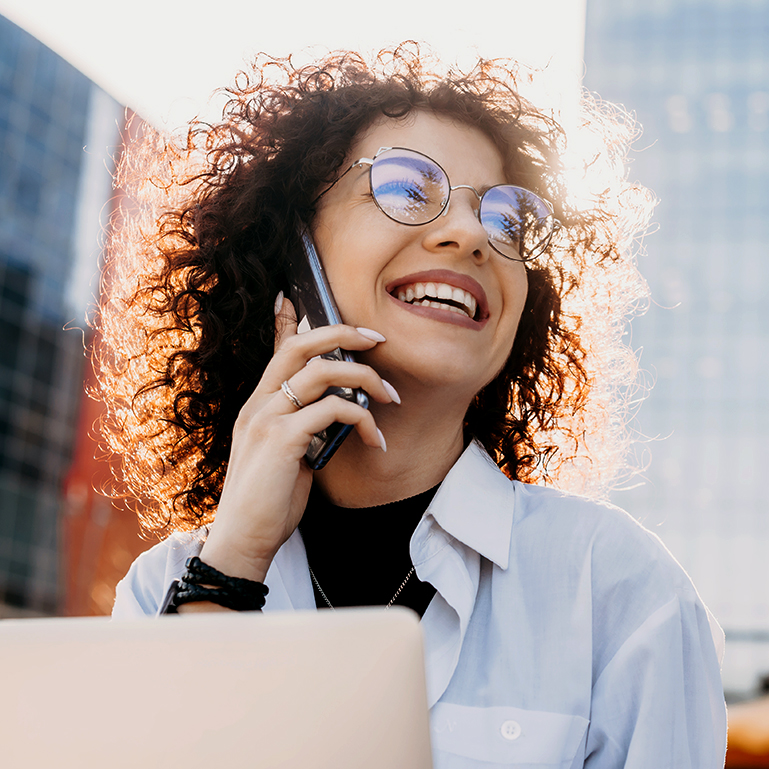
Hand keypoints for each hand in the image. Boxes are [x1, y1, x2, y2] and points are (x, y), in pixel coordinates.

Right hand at [197, 296, 398, 584]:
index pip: (277, 351)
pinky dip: (364, 420)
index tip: (295, 297)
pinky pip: (334, 410)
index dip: (288, 320)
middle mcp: (259, 403)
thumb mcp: (285, 455)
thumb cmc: (269, 500)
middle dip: (343, 333)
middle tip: (377, 338)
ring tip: (392, 398)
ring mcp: (268, 417)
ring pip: (325, 373)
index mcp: (258, 404)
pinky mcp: (282, 439)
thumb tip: (335, 414)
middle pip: (302, 347)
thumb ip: (302, 428)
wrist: (244, 537)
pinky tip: (376, 440)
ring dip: (367, 380)